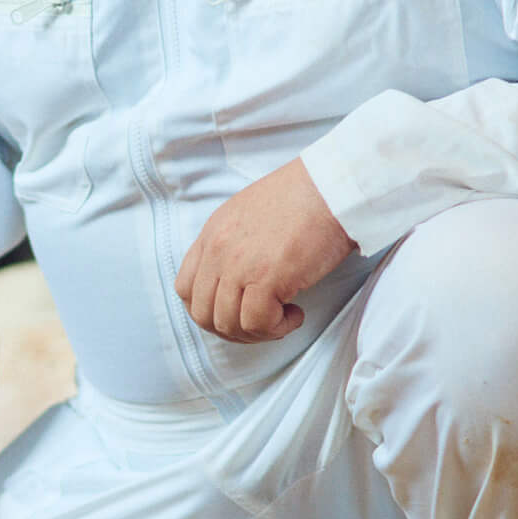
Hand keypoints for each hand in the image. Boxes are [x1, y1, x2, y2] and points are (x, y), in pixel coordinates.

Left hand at [174, 158, 355, 342]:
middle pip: (202, 314)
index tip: (235, 312)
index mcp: (212, 234)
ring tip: (283, 317)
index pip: (186, 289)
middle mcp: (218, 251)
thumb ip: (232, 245)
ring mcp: (239, 265)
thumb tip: (236, 283)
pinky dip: (277, 328)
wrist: (331, 187)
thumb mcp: (248, 214)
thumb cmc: (303, 198)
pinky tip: (296, 313)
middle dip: (231, 329)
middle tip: (262, 322)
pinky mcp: (266, 277)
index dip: (209, 310)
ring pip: (228, 324)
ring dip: (257, 331)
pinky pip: (257, 323)